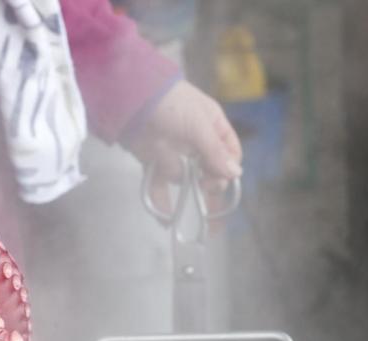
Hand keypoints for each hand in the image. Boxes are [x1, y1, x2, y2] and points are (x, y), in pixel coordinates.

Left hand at [128, 81, 242, 214]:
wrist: (132, 96)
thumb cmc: (171, 104)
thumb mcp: (199, 125)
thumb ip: (215, 152)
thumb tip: (235, 174)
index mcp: (213, 128)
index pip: (229, 154)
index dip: (226, 170)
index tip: (217, 180)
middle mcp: (196, 143)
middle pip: (209, 172)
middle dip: (208, 185)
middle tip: (203, 189)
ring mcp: (174, 153)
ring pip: (184, 180)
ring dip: (181, 187)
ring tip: (175, 188)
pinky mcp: (153, 162)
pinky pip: (160, 185)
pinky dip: (161, 200)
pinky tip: (164, 218)